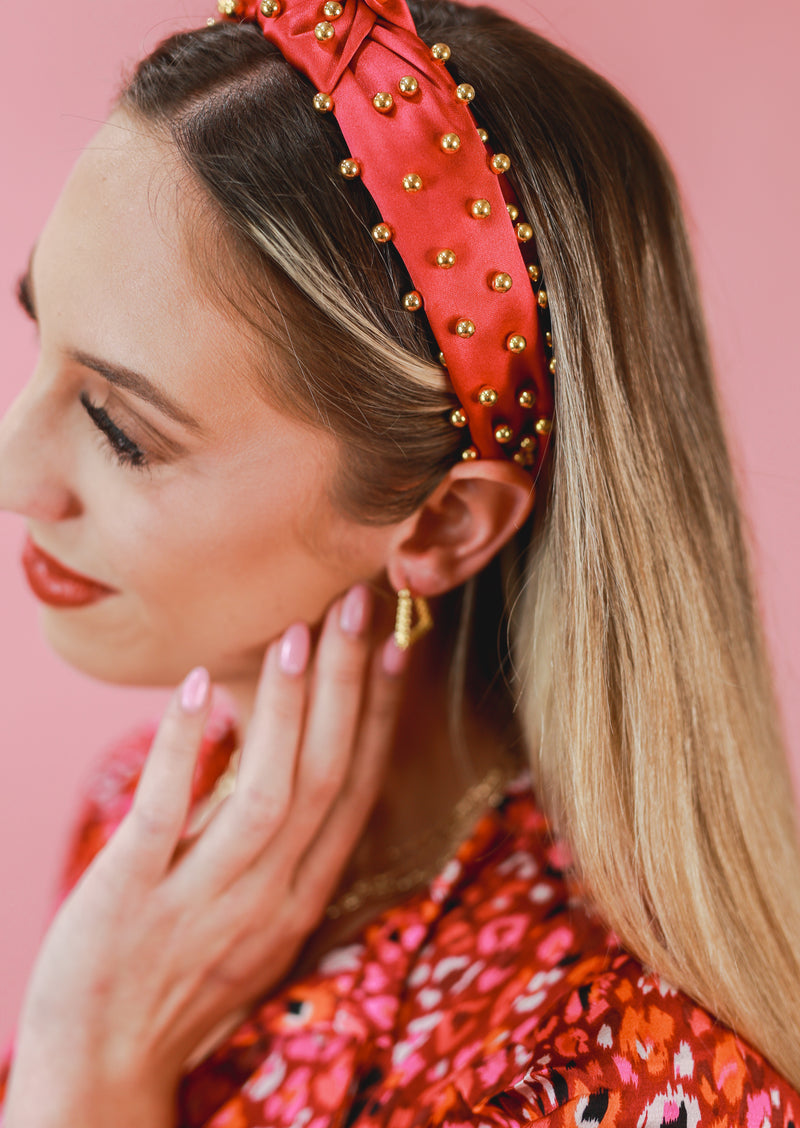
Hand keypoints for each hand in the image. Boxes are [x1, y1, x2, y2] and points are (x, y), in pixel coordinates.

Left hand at [4, 585, 404, 1127]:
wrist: (103, 1074)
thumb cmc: (178, 985)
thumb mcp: (254, 924)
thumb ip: (280, 851)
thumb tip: (289, 760)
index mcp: (300, 897)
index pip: (355, 791)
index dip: (380, 716)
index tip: (396, 648)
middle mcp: (268, 898)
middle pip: (326, 776)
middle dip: (348, 685)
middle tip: (358, 604)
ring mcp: (202, 900)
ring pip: (268, 792)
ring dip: (288, 707)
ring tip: (299, 631)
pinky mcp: (130, 900)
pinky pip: (167, 814)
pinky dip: (187, 747)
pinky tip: (200, 689)